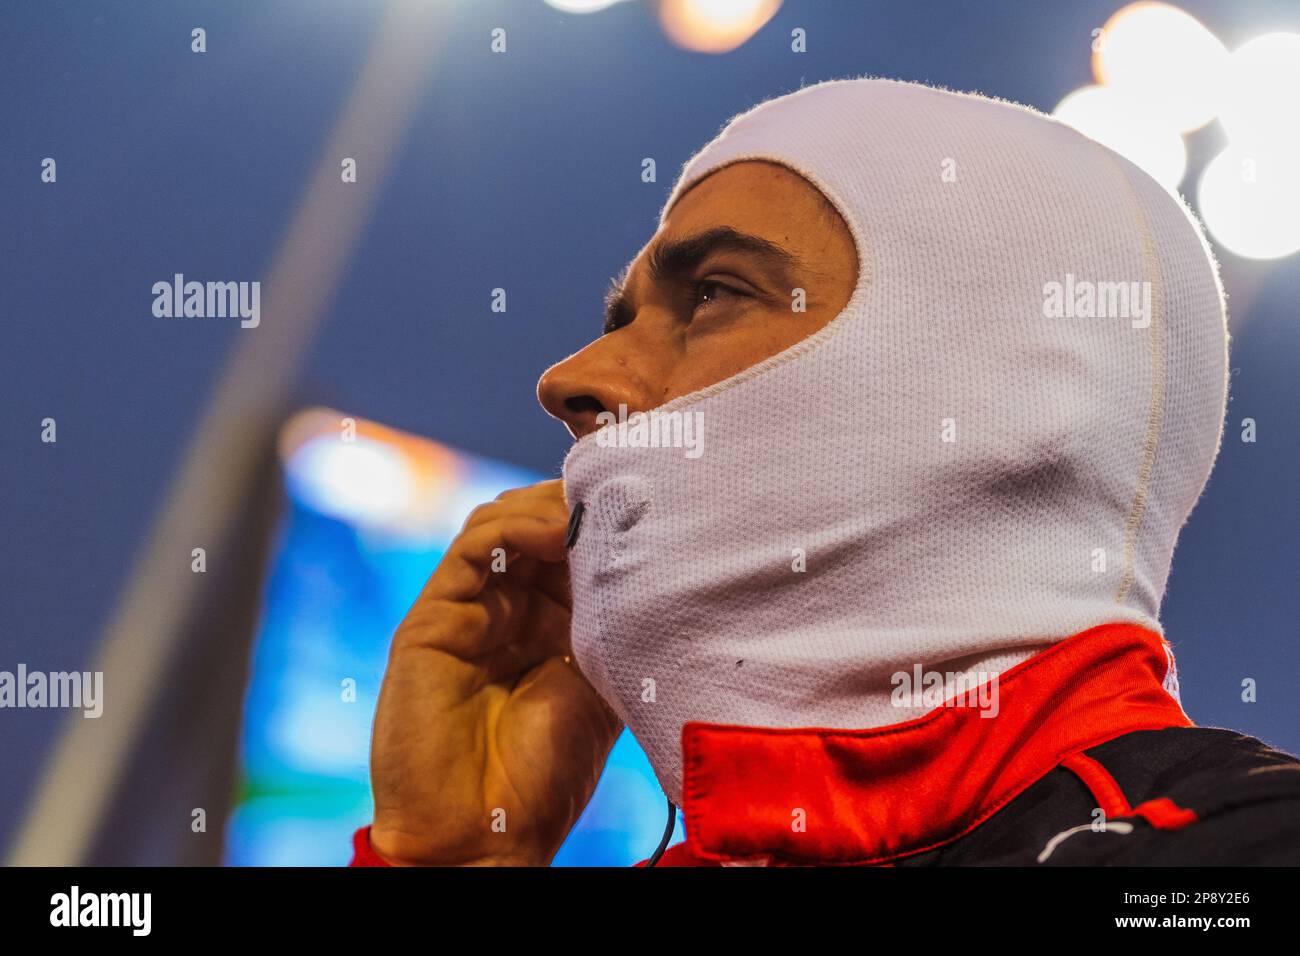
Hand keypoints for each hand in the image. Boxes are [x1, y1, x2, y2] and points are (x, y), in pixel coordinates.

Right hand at [368, 479, 620, 864]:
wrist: (483, 833)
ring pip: (499, 523)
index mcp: (545, 623)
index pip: (570, 546)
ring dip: (549, 507)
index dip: (604, 519)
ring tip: (592, 510)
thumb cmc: (545, 772)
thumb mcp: (601, 683)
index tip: (651, 498)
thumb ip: (614, 623)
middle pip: (535, 524)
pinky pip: (469, 549)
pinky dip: (513, 527)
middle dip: (579, 502)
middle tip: (624, 489)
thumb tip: (655, 558)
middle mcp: (504, 609)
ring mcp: (465, 609)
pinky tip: (555, 530)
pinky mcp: (433, 618)